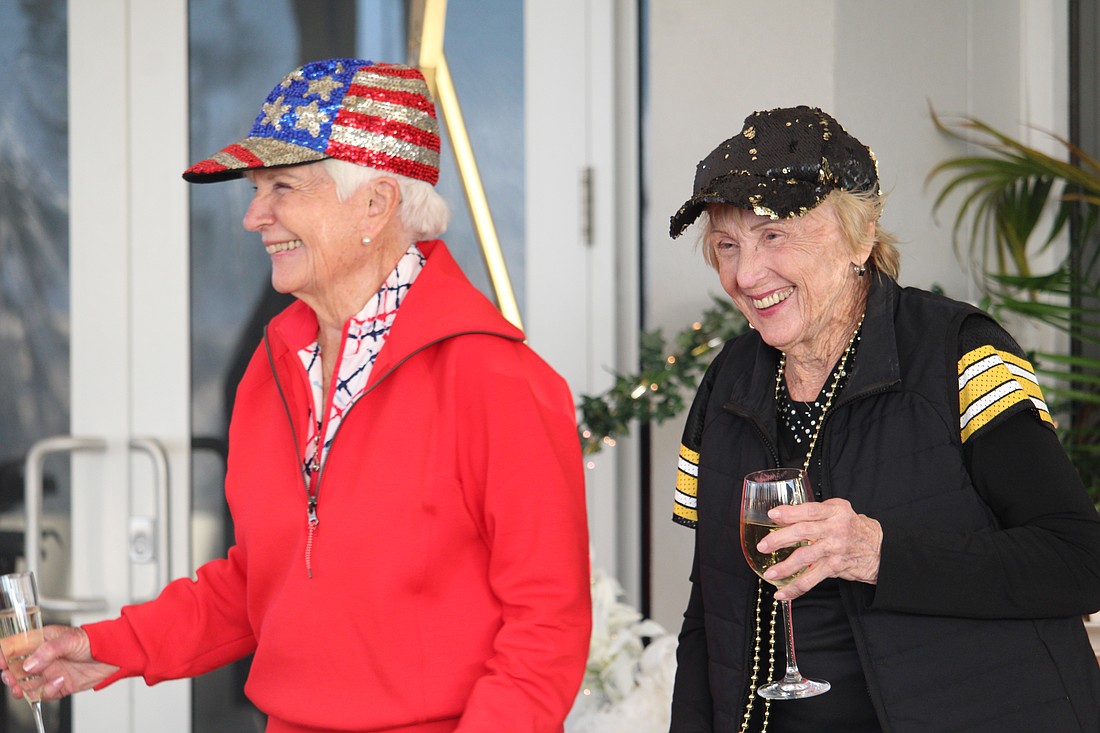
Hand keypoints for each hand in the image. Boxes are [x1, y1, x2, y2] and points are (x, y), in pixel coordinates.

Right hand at [1, 625, 118, 701]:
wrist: (113, 654)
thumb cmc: (93, 640)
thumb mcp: (70, 639)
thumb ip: (48, 651)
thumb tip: (29, 663)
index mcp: (41, 641)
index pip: (16, 647)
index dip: (5, 655)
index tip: (2, 663)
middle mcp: (42, 658)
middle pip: (16, 670)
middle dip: (11, 676)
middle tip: (12, 679)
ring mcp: (49, 672)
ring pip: (26, 684)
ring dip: (23, 688)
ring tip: (24, 688)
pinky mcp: (58, 685)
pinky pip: (45, 693)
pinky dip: (48, 691)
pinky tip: (58, 683)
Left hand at [756, 497, 882, 601]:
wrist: (880, 549)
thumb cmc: (852, 527)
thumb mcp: (837, 511)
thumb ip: (814, 513)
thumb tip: (782, 517)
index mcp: (834, 511)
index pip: (809, 510)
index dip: (790, 512)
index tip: (772, 515)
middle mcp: (835, 528)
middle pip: (803, 532)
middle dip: (780, 539)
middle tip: (763, 546)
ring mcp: (835, 548)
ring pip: (805, 557)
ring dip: (785, 567)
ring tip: (770, 574)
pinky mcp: (835, 567)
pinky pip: (812, 579)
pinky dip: (795, 587)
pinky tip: (782, 593)